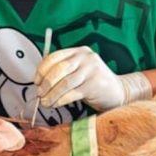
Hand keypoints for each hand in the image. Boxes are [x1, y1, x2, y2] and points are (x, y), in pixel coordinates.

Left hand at [34, 46, 150, 111]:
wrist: (119, 91)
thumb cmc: (94, 83)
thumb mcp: (80, 71)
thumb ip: (63, 71)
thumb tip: (39, 82)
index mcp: (79, 51)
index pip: (54, 57)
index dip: (42, 69)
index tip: (36, 81)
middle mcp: (86, 58)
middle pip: (58, 69)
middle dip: (45, 84)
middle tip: (39, 94)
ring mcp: (91, 71)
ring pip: (64, 83)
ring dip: (51, 95)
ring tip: (45, 102)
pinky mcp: (94, 85)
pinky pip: (71, 94)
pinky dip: (60, 100)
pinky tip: (56, 104)